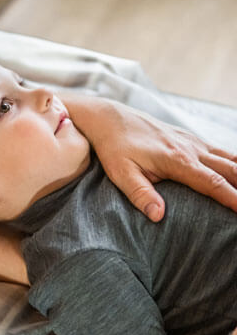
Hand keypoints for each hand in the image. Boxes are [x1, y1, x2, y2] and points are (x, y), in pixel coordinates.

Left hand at [80, 99, 236, 221]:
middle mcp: (189, 148)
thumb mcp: (120, 173)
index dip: (233, 199)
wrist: (109, 118)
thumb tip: (159, 216)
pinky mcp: (186, 137)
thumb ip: (140, 194)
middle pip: (229, 169)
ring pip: (228, 157)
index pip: (212, 183)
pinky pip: (218, 149)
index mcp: (175, 160)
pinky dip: (234, 161)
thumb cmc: (114, 147)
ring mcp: (190, 140)